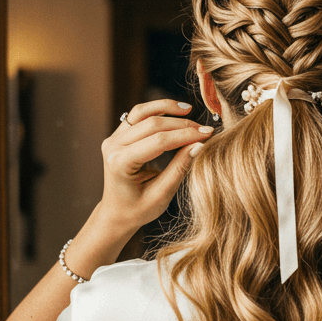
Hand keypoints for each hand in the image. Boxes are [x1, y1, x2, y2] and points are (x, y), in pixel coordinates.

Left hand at [99, 99, 211, 236]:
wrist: (117, 213)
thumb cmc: (138, 209)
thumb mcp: (162, 195)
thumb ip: (179, 168)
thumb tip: (200, 144)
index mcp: (120, 163)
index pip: (158, 141)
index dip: (185, 135)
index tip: (208, 133)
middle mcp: (113, 146)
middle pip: (152, 124)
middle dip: (182, 125)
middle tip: (205, 129)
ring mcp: (114, 138)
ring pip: (142, 112)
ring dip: (167, 108)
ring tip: (189, 110)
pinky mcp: (119, 134)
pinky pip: (138, 115)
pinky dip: (157, 110)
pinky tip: (176, 111)